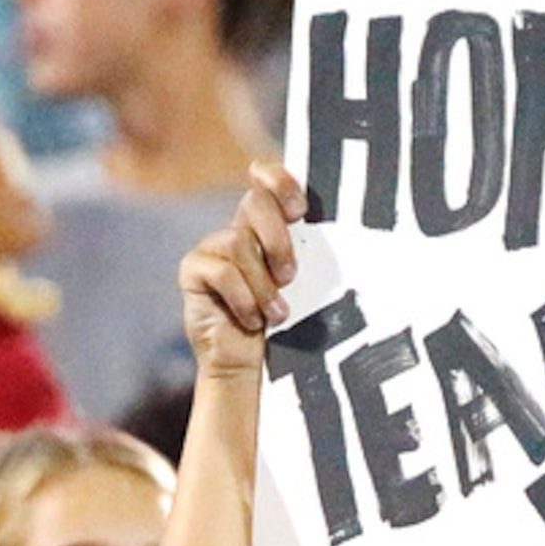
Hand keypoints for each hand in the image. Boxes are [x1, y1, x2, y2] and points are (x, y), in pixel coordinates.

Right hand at [177, 163, 307, 378]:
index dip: (280, 181)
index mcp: (270, 227)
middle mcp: (239, 230)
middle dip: (278, 241)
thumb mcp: (306, 288)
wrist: (249, 364)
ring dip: (263, 285)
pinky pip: (222, 271)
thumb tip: (351, 238)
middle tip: (290, 277)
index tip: (299, 209)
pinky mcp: (193, 270)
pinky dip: (244, 300)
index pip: (267, 180)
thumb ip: (313, 257)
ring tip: (276, 315)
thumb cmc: (284, 325)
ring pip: (239, 243)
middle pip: (255, 204)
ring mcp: (212, 248)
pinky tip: (252, 321)